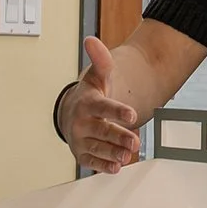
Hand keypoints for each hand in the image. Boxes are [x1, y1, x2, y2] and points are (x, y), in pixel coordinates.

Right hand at [62, 36, 141, 173]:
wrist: (72, 113)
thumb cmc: (90, 96)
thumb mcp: (97, 77)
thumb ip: (101, 61)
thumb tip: (92, 40)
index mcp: (87, 103)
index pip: (103, 107)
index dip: (117, 111)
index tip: (132, 114)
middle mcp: (81, 123)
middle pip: (102, 131)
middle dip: (119, 136)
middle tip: (135, 141)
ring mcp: (81, 140)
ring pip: (98, 148)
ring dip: (113, 153)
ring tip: (128, 155)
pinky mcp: (82, 154)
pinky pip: (92, 161)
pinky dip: (103, 165)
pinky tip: (116, 167)